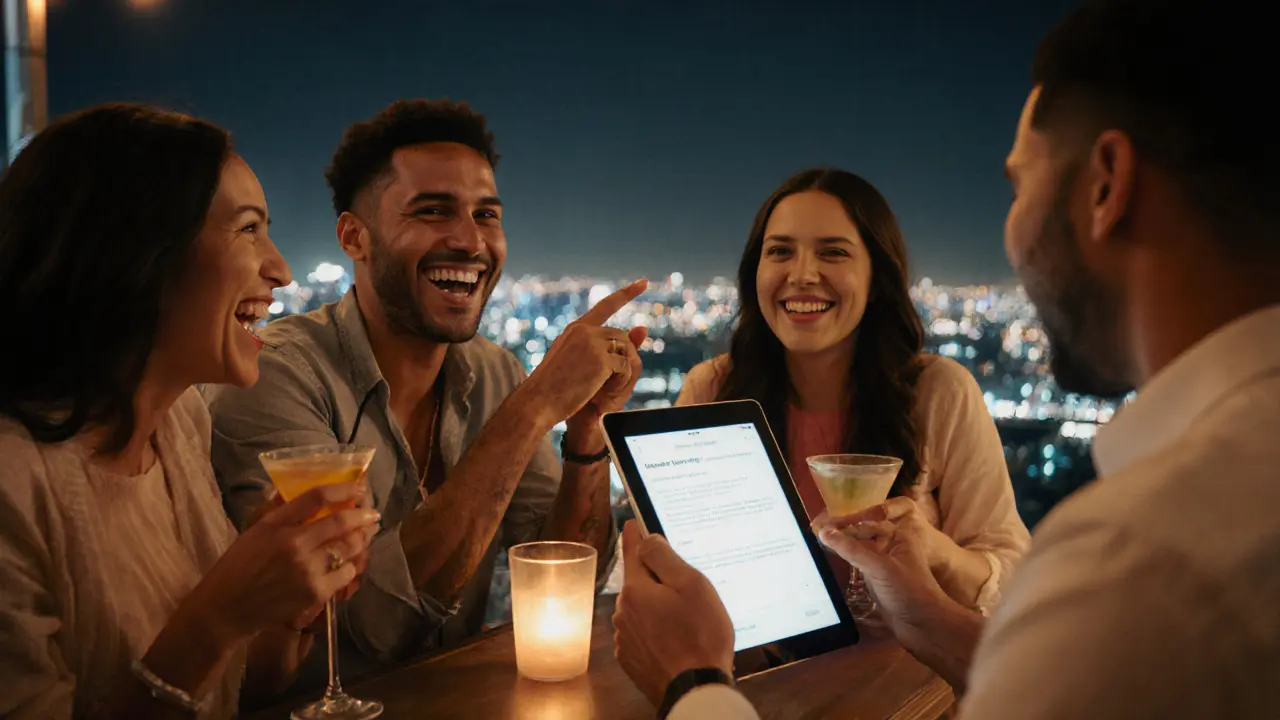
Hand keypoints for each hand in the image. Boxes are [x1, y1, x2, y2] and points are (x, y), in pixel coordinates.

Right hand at [193, 482, 380, 639]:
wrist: (225, 609)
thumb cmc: (237, 568)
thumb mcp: (254, 532)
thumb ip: (280, 512)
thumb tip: (301, 493)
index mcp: (276, 523)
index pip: (316, 496)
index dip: (343, 488)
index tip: (358, 487)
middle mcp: (293, 543)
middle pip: (342, 521)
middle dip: (364, 515)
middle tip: (372, 514)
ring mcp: (306, 568)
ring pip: (349, 547)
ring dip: (361, 540)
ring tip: (364, 537)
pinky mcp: (314, 592)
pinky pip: (346, 573)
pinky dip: (350, 567)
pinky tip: (349, 565)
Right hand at [523, 279, 647, 424]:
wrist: (537, 402)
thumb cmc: (555, 387)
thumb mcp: (579, 361)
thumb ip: (608, 345)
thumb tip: (644, 327)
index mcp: (575, 329)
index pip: (605, 306)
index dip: (626, 294)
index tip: (643, 282)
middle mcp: (584, 330)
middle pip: (621, 336)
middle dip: (621, 357)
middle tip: (607, 382)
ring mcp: (593, 343)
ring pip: (625, 350)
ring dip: (621, 370)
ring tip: (603, 388)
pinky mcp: (601, 359)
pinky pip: (626, 366)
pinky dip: (622, 380)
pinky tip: (606, 391)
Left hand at [613, 521, 733, 706]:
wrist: (695, 689)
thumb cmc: (699, 635)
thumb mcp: (691, 586)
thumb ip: (665, 558)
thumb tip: (646, 540)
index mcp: (636, 591)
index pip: (633, 553)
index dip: (635, 535)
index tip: (633, 522)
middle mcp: (623, 612)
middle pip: (639, 584)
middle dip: (656, 580)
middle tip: (684, 588)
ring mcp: (625, 638)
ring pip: (640, 610)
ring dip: (656, 608)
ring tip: (684, 621)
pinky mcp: (631, 659)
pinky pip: (641, 634)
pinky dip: (654, 631)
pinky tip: (674, 639)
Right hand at [813, 499, 951, 638]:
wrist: (925, 626)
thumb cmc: (908, 591)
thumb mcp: (878, 567)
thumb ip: (851, 549)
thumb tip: (824, 532)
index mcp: (897, 536)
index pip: (864, 524)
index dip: (841, 524)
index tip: (818, 525)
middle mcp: (890, 548)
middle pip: (860, 536)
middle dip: (839, 534)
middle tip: (812, 533)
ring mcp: (884, 566)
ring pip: (858, 552)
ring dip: (840, 548)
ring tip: (816, 545)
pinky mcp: (878, 582)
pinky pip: (858, 567)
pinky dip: (844, 563)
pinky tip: (829, 562)